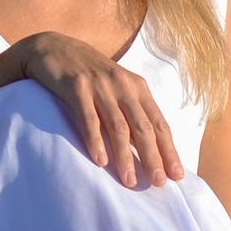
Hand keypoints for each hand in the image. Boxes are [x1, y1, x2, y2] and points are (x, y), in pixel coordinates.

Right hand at [8, 32, 182, 188]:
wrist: (54, 47)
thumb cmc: (89, 74)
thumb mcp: (116, 87)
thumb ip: (131, 110)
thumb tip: (149, 147)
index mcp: (137, 87)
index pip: (158, 123)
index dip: (169, 149)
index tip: (177, 175)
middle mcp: (122, 85)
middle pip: (142, 127)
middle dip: (153, 157)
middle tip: (159, 183)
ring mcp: (99, 85)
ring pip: (118, 126)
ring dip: (125, 156)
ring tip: (130, 181)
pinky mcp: (76, 87)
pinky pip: (88, 118)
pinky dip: (95, 140)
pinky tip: (100, 160)